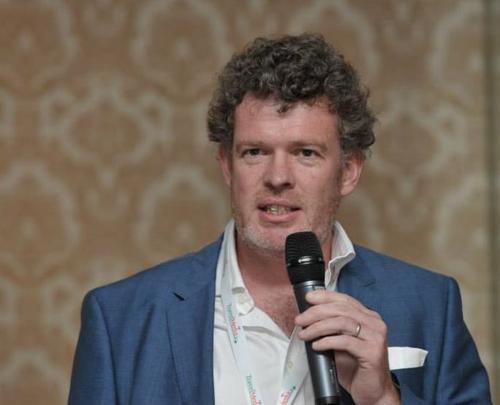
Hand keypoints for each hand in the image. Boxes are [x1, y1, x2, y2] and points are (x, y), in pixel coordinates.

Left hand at [295, 290, 399, 404]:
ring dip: (318, 327)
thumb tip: (310, 316)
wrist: (373, 392)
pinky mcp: (372, 352)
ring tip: (305, 334)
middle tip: (300, 320)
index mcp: (369, 317)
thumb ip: (333, 327)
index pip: (345, 299)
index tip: (308, 298)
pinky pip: (345, 341)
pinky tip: (317, 345)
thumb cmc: (356, 367)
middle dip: (316, 312)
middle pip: (341, 309)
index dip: (325, 296)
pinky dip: (327, 341)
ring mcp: (375, 337)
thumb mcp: (342, 342)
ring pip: (342, 322)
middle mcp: (375, 323)